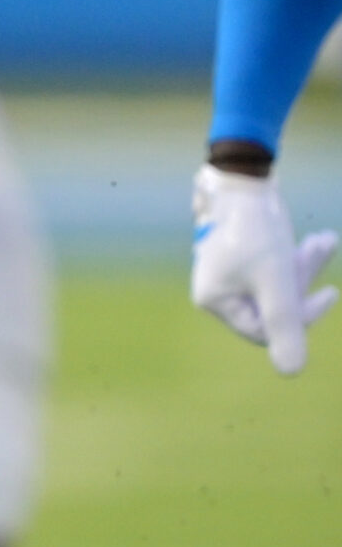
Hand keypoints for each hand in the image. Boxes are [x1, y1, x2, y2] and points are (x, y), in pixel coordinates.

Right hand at [192, 164, 338, 374]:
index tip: (330, 293)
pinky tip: (315, 239)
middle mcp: (217, 290)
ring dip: (306, 264)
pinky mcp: (240, 250)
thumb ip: (285, 324)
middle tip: (324, 247)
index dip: (300, 317)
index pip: (264, 329)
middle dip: (303, 281)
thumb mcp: (277, 279)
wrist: (242, 174)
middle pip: (273, 304)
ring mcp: (227, 270)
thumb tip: (292, 372)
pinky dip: (295, 254)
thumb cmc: (255, 229)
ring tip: (324, 241)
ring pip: (277, 282)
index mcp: (216, 302)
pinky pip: (274, 264)